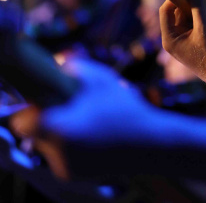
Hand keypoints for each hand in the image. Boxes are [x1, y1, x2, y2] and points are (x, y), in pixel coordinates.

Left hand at [10, 58, 160, 180]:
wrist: (148, 143)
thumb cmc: (123, 109)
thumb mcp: (99, 78)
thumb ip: (74, 67)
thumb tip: (58, 64)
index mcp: (56, 128)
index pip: (22, 121)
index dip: (29, 108)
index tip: (41, 100)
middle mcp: (55, 152)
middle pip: (35, 133)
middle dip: (48, 118)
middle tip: (68, 107)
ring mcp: (64, 167)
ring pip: (48, 145)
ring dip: (60, 132)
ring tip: (85, 119)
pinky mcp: (73, 175)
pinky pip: (61, 156)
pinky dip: (70, 145)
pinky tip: (91, 134)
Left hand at [159, 0, 205, 95]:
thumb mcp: (205, 28)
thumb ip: (198, 6)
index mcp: (170, 39)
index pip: (165, 11)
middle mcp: (174, 39)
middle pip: (175, 12)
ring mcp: (184, 40)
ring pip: (185, 15)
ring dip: (193, 4)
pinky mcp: (194, 40)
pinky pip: (193, 21)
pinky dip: (198, 12)